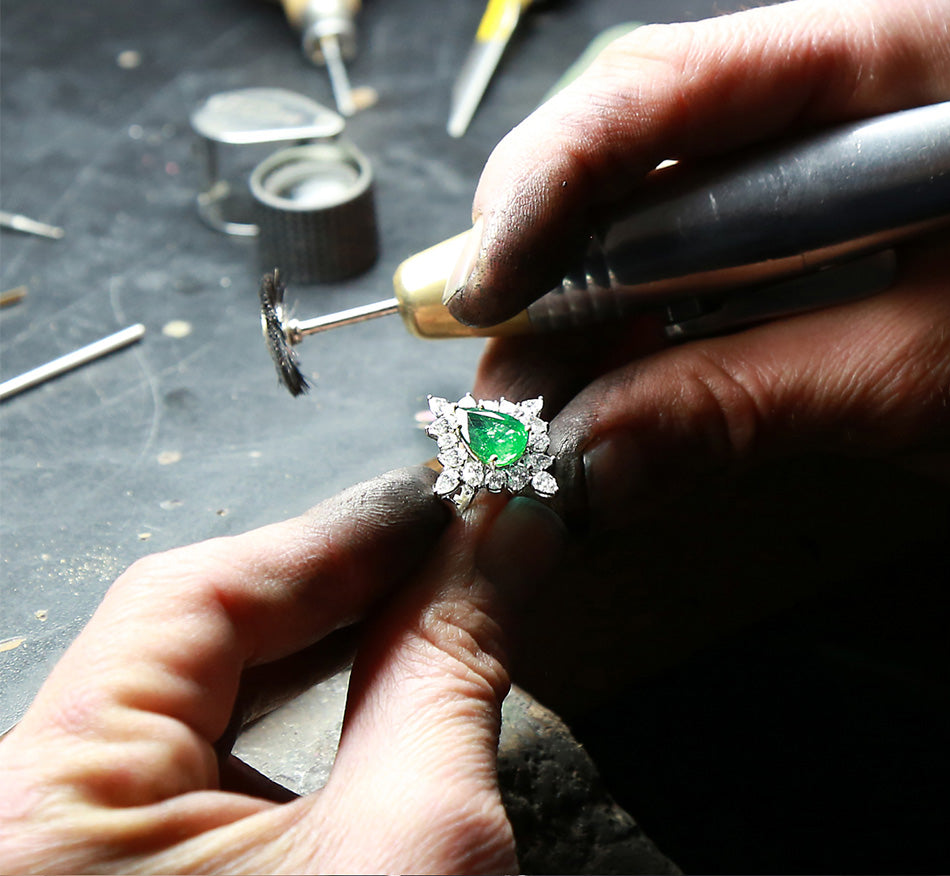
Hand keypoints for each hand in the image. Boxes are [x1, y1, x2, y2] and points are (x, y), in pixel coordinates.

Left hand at [0, 468, 565, 874]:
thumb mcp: (415, 845)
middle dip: (339, 588)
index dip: (336, 536)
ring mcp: (63, 859)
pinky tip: (366, 695)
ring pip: (194, 702)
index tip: (442, 500)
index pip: (196, 598)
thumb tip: (510, 534)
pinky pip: (197, 766)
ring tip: (423, 606)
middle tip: (451, 545)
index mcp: (37, 816)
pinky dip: (291, 719)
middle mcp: (22, 831)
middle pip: (190, 642)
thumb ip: (451, 664)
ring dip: (321, 649)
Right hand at [446, 0, 949, 530]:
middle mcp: (794, 100)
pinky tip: (593, 398)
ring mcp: (771, 170)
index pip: (651, 94)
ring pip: (616, 227)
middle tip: (497, 369)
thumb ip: (742, 403)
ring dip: (564, 320)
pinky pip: (650, 281)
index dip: (544, 188)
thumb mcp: (913, 370)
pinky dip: (611, 346)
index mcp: (853, 61)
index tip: (485, 290)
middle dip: (536, 266)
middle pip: (612, 156)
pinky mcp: (757, 241)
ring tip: (534, 404)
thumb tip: (582, 455)